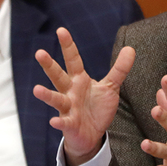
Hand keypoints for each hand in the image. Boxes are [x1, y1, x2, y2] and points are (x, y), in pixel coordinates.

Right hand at [33, 27, 135, 165]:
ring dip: (47, 95)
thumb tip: (130, 48)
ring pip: (56, 99)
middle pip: (58, 76)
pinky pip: (64, 122)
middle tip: (39, 53)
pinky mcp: (69, 124)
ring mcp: (68, 108)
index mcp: (79, 80)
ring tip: (36, 89)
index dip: (68, 46)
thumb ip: (119, 69)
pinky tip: (53, 121)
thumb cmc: (97, 108)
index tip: (61, 30)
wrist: (92, 134)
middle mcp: (70, 91)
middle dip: (49, 65)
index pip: (73, 60)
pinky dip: (59, 122)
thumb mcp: (111, 86)